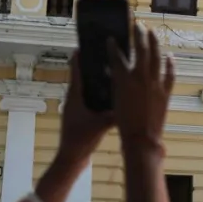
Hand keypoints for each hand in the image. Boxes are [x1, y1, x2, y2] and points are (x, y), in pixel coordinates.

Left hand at [57, 52, 113, 166]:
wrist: (72, 158)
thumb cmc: (81, 140)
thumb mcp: (100, 125)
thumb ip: (114, 113)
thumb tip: (131, 100)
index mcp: (75, 96)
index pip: (76, 70)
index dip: (80, 56)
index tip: (86, 43)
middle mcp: (74, 98)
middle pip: (82, 76)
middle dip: (92, 64)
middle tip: (104, 53)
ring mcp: (77, 106)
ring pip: (87, 87)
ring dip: (96, 78)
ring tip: (110, 70)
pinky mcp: (81, 115)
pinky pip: (90, 98)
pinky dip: (99, 92)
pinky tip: (112, 93)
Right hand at [108, 23, 174, 144]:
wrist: (142, 139)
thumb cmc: (124, 123)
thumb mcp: (115, 101)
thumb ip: (116, 84)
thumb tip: (115, 72)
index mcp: (124, 80)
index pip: (118, 57)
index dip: (114, 46)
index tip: (112, 38)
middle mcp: (141, 77)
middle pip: (141, 49)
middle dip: (139, 35)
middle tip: (137, 25)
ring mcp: (155, 83)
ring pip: (157, 57)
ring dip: (154, 42)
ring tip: (151, 32)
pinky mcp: (165, 92)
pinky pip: (169, 74)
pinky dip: (170, 64)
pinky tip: (170, 56)